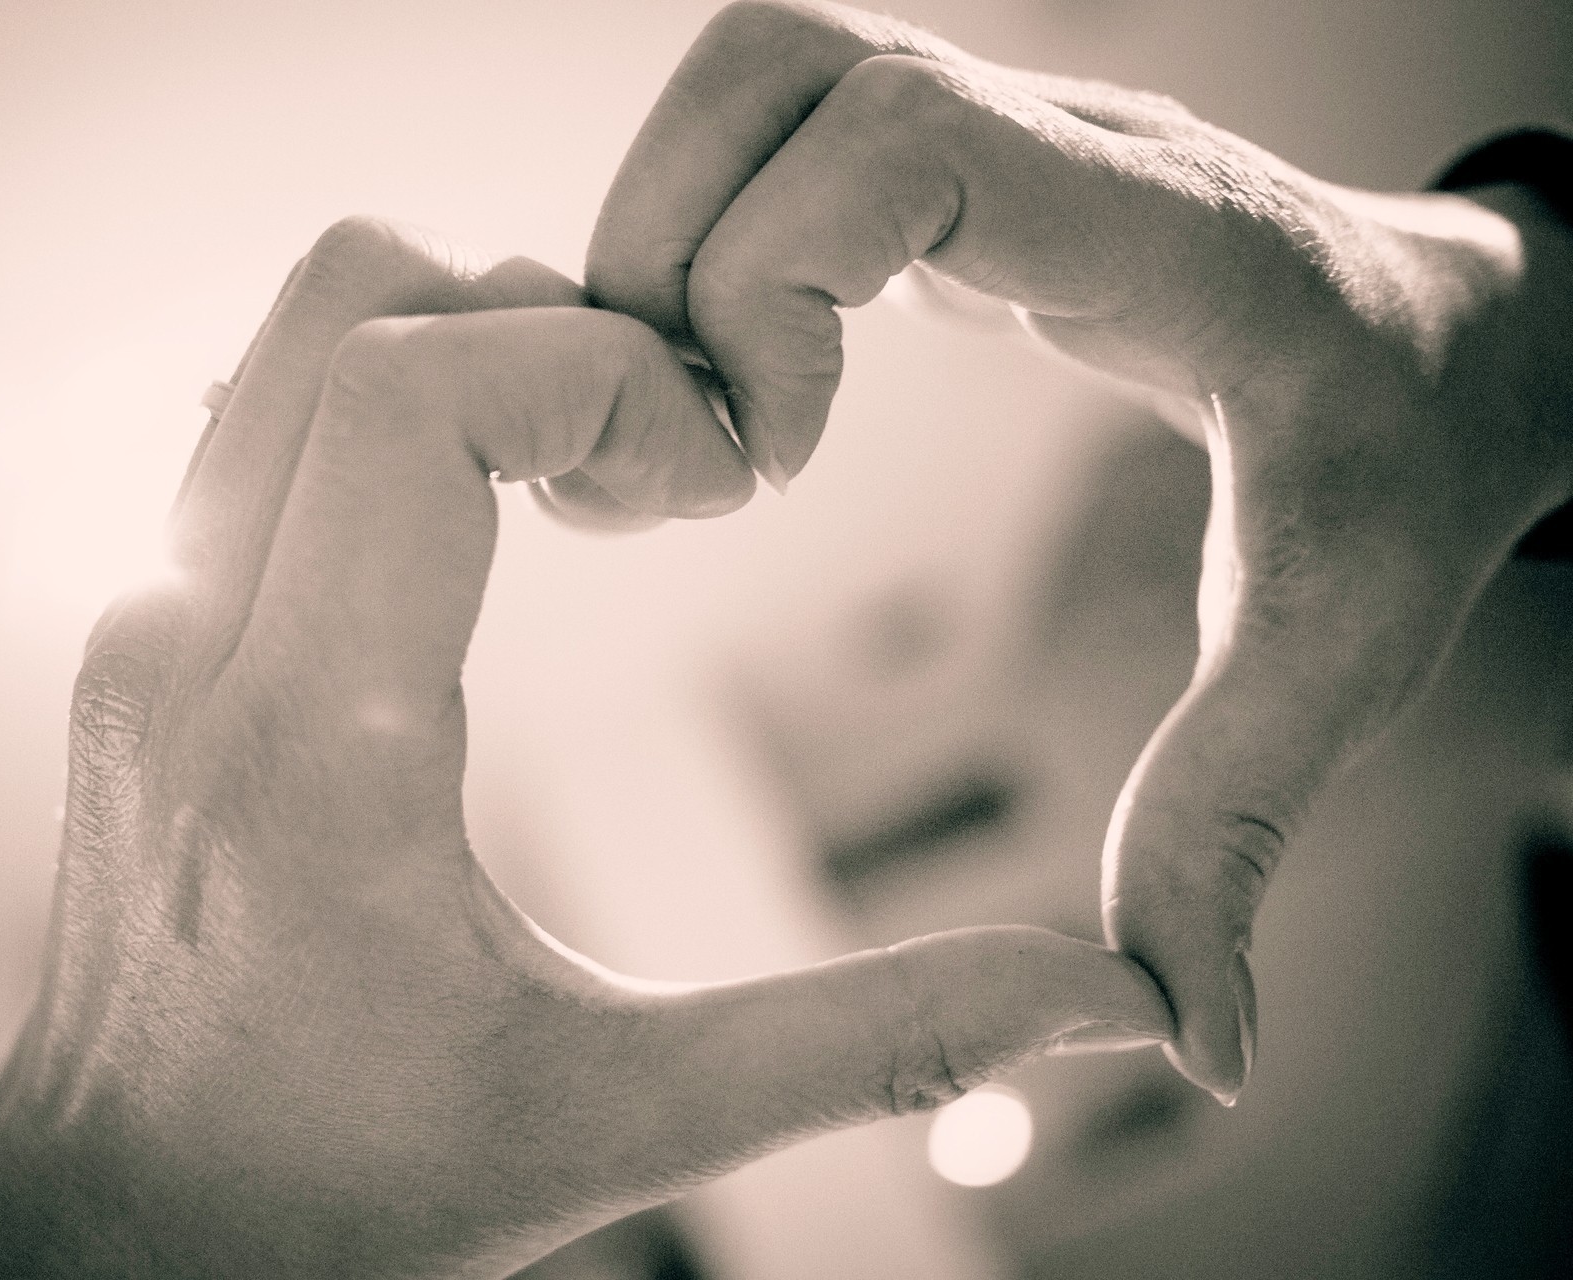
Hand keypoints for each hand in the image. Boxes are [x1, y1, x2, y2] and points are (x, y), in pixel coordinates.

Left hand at [0, 216, 1169, 1278]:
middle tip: (662, 459)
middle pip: (348, 299)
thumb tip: (1106, 1004)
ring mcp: (145, 629)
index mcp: (318, 746)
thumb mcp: (631, 1113)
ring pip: (294, 339)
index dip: (594, 368)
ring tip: (589, 481)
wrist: (122, 1225)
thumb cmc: (353, 1191)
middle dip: (545, 323)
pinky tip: (486, 528)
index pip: (413, 391)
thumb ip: (880, 1040)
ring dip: (468, 351)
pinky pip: (270, 422)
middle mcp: (195, 649)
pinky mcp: (141, 636)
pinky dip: (397, 410)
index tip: (700, 476)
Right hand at [583, 0, 1572, 1101]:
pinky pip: (765, 136)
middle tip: (693, 452)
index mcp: (1162, 238)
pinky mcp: (951, 162)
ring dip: (659, 236)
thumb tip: (1185, 1044)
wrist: (1465, 344)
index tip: (774, 470)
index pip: (900, 145)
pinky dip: (694, 245)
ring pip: (748, 78)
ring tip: (685, 421)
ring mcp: (999, 131)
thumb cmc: (1407, 475)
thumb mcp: (1335, 655)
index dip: (771, 286)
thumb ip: (1236, 835)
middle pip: (774, 68)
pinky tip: (725, 392)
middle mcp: (1062, 143)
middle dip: (669, 255)